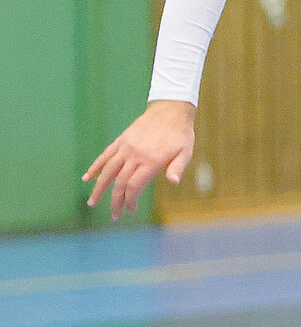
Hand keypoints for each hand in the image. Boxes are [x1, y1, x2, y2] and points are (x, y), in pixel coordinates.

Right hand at [83, 100, 196, 220]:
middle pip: (119, 182)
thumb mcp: (186, 152)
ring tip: (91, 202)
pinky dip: (95, 167)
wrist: (170, 111)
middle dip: (115, 201)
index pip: (134, 186)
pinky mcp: (121, 140)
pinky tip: (87, 178)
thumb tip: (174, 182)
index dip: (129, 201)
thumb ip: (178, 167)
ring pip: (107, 170)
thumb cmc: (180, 135)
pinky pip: (105, 155)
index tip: (130, 211)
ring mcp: (125, 147)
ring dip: (98, 187)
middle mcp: (134, 155)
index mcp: (150, 161)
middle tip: (113, 215)